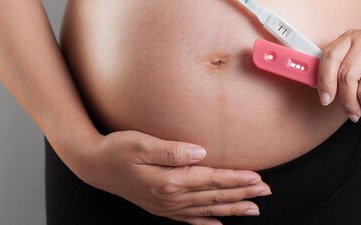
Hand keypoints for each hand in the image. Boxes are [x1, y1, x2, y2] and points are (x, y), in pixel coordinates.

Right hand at [75, 129, 271, 224]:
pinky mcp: (161, 208)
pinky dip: (207, 223)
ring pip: (207, 209)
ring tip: (254, 208)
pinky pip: (189, 220)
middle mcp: (171, 198)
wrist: (94, 166)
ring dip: (232, 208)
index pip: (212, 179)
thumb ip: (172, 150)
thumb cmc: (117, 149)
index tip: (258, 177)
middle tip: (266, 191)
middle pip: (214, 196)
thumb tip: (200, 152)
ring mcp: (166, 206)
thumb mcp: (141, 143)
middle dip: (242, 193)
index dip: (236, 178)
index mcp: (169, 180)